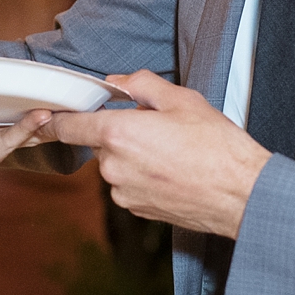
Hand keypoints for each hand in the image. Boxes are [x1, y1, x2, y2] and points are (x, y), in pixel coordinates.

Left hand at [41, 71, 269, 237]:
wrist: (241, 195)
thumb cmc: (216, 147)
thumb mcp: (182, 99)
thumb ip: (141, 85)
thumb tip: (118, 83)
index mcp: (118, 134)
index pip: (68, 126)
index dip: (59, 118)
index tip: (53, 114)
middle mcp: (113, 167)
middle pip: (100, 144)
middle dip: (121, 133)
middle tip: (157, 128)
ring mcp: (124, 192)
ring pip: (117, 166)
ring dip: (134, 156)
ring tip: (173, 152)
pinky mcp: (137, 210)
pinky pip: (130, 185)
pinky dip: (144, 176)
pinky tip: (173, 172)